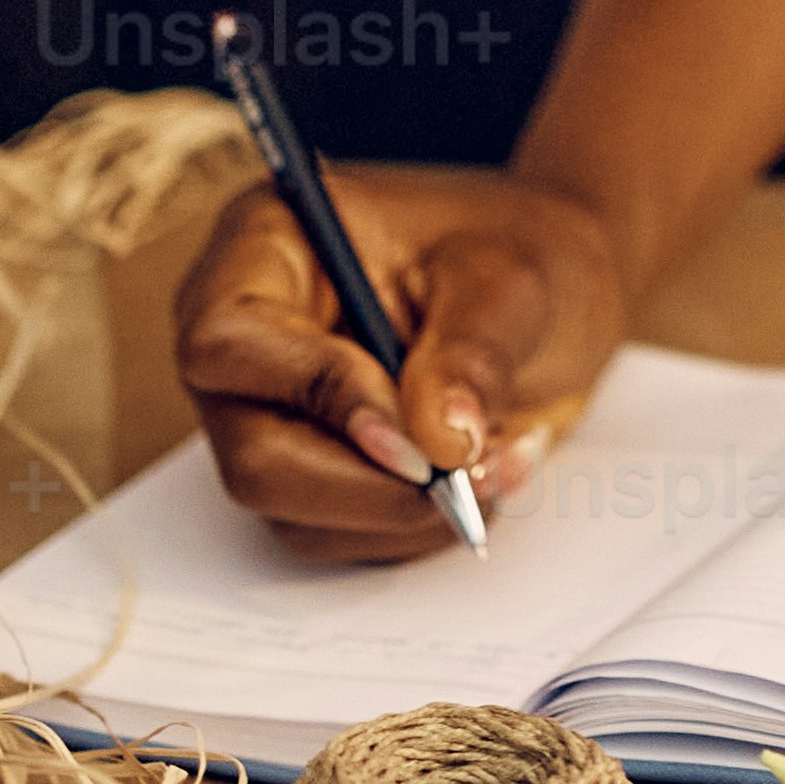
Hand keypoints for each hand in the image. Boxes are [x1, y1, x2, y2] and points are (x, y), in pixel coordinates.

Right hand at [173, 163, 626, 557]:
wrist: (555, 289)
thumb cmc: (517, 250)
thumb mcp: (510, 279)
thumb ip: (470, 354)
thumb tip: (439, 443)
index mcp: (268, 248)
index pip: (229, 341)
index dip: (316, 394)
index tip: (415, 433)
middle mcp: (248, 342)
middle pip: (252, 455)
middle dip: (371, 484)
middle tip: (466, 474)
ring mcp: (270, 415)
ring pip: (295, 514)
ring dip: (407, 512)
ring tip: (497, 457)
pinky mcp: (306, 471)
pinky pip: (337, 534)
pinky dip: (415, 525)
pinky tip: (479, 473)